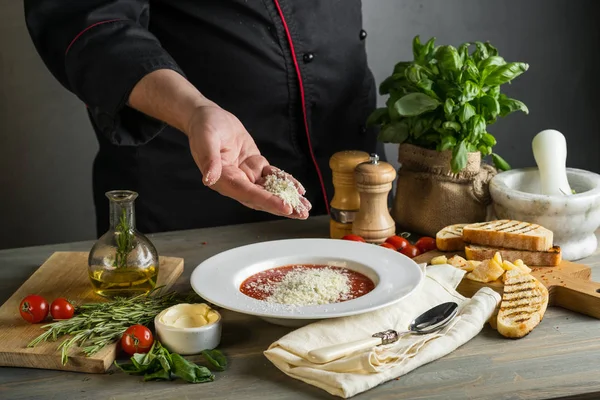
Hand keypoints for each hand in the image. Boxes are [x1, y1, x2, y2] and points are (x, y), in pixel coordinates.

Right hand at [185, 103, 310, 218]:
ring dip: (287, 199)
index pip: (248, 194)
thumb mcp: (205, 139)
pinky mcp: (255, 166)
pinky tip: (299, 189)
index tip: (285, 207)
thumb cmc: (204, 127)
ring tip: (305, 208)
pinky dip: (286, 182)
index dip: (267, 201)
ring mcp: (247, 175)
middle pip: (261, 198)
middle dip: (282, 207)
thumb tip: (209, 179)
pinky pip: (273, 177)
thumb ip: (209, 159)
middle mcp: (236, 181)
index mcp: (223, 179)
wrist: (208, 117)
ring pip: (269, 190)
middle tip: (302, 214)